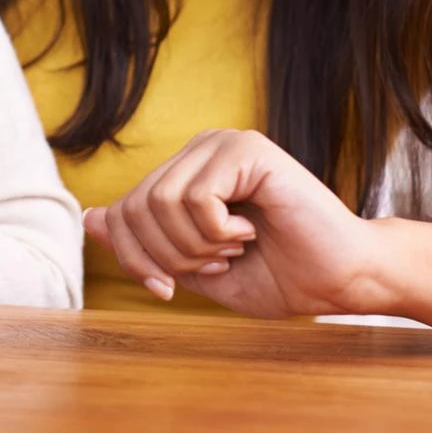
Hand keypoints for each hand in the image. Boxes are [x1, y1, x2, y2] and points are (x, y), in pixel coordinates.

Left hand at [84, 129, 388, 318]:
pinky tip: (251, 230)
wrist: (342, 280)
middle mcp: (200, 149)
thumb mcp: (193, 269)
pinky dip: (216, 232)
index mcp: (184, 173)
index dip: (135, 260)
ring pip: (160, 203)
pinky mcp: (247, 149)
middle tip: (215, 265)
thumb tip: (89, 217)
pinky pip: (195, 198)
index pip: (122, 213)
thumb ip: (145, 245)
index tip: (169, 288)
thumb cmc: (277, 276)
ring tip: (235, 247)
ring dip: (195, 247)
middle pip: (134, 208)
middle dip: (166, 257)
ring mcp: (223, 143)